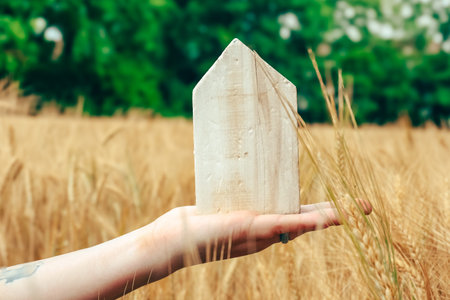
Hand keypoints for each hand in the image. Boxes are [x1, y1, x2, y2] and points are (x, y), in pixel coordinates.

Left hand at [144, 200, 371, 265]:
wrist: (174, 239)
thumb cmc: (195, 221)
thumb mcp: (221, 203)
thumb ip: (233, 193)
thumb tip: (234, 169)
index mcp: (263, 224)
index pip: (298, 215)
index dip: (322, 210)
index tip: (343, 203)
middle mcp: (267, 232)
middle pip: (308, 221)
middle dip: (338, 215)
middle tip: (367, 206)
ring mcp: (260, 232)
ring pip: (302, 224)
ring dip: (330, 218)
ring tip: (357, 210)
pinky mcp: (250, 227)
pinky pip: (282, 225)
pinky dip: (303, 223)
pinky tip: (321, 219)